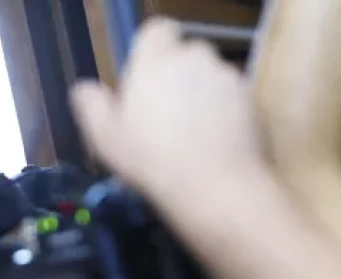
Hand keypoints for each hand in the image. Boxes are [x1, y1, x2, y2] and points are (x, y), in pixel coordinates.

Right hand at [70, 18, 262, 196]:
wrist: (216, 186)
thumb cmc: (153, 160)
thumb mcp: (106, 138)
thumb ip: (92, 105)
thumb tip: (86, 89)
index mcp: (157, 59)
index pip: (159, 29)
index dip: (156, 50)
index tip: (150, 77)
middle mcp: (196, 58)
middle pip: (190, 53)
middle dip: (182, 74)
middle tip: (170, 112)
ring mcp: (229, 78)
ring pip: (215, 76)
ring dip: (208, 94)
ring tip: (198, 133)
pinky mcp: (254, 101)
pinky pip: (237, 99)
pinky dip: (230, 112)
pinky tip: (221, 142)